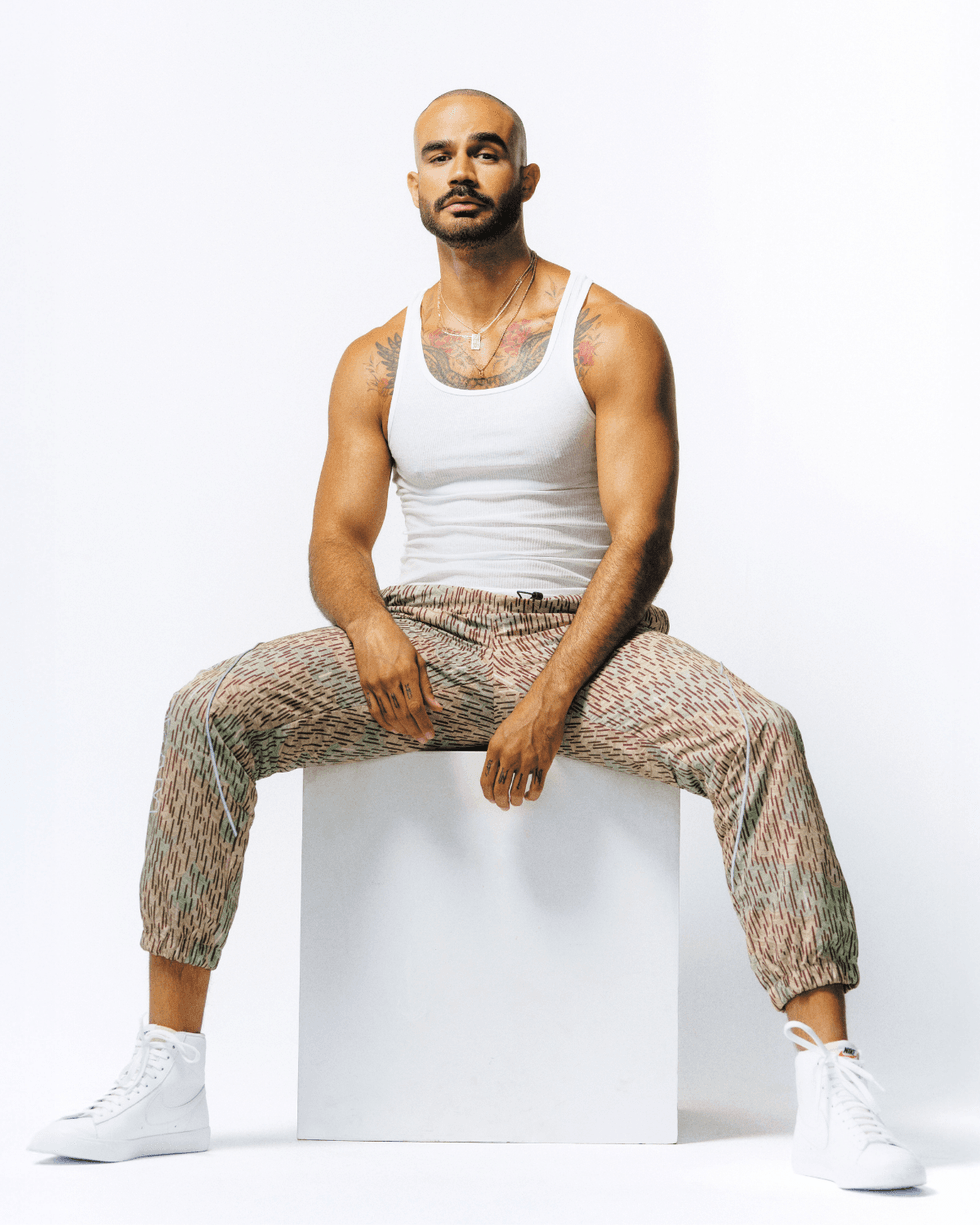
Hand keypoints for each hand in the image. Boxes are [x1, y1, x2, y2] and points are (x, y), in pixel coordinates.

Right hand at [347, 614, 442, 743]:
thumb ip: (426, 686)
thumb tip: (437, 707)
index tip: (431, 733)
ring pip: (390, 715)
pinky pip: (375, 710)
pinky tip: (394, 729)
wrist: (370, 628)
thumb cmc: (397, 641)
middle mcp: (390, 680)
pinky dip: (385, 723)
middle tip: (423, 739)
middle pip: (404, 714)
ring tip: (411, 736)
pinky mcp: (365, 685)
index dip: (425, 723)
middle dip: (415, 730)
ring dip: (402, 729)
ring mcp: (376, 683)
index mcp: (407, 672)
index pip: (417, 706)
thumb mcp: (418, 659)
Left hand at [480, 690, 568, 809]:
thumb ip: (498, 752)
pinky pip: (536, 788)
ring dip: (516, 801)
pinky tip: (530, 795)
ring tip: (516, 801)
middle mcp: (509, 757)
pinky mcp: (542, 763)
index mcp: (495, 749)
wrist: (544, 708)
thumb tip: (496, 770)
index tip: (490, 798)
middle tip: (503, 805)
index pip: (486, 779)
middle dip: (500, 802)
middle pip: (500, 790)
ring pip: (517, 792)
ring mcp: (526, 761)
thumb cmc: (524, 716)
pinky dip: (532, 796)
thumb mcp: (502, 732)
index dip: (487, 793)